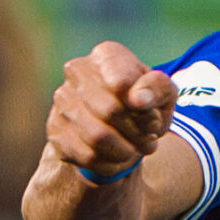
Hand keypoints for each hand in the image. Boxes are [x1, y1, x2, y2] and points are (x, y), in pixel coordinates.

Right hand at [44, 41, 176, 178]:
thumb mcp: (163, 94)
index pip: (123, 84)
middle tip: (148, 143)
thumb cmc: (144, 105)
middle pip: (110, 111)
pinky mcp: (55, 129)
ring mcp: (62, 100)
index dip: (143, 110)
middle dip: (136, 135)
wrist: (119, 125)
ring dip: (124, 152)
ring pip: (97, 137)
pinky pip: (86, 156)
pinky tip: (118, 159)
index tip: (153, 119)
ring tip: (135, 151)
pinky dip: (109, 164)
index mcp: (107, 55)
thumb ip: (157, 89)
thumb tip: (137, 100)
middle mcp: (77, 71)